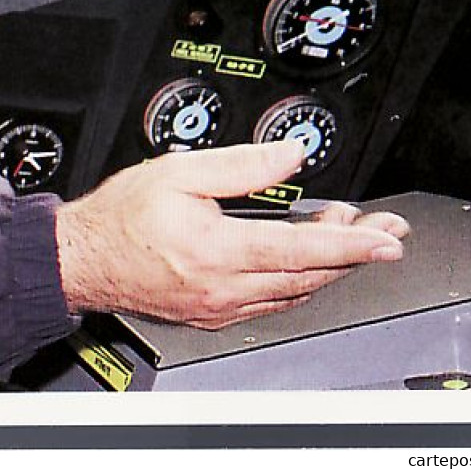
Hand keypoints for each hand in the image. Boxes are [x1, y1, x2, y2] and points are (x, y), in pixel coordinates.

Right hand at [54, 141, 408, 329]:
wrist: (83, 259)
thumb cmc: (120, 217)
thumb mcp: (179, 171)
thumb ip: (241, 164)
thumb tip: (289, 155)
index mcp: (218, 249)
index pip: (304, 249)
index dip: (354, 244)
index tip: (387, 239)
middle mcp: (225, 287)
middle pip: (309, 275)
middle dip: (354, 253)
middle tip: (381, 231)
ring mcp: (220, 307)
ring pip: (295, 293)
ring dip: (328, 268)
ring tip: (348, 239)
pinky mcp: (213, 315)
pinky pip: (271, 304)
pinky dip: (298, 284)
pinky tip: (304, 266)